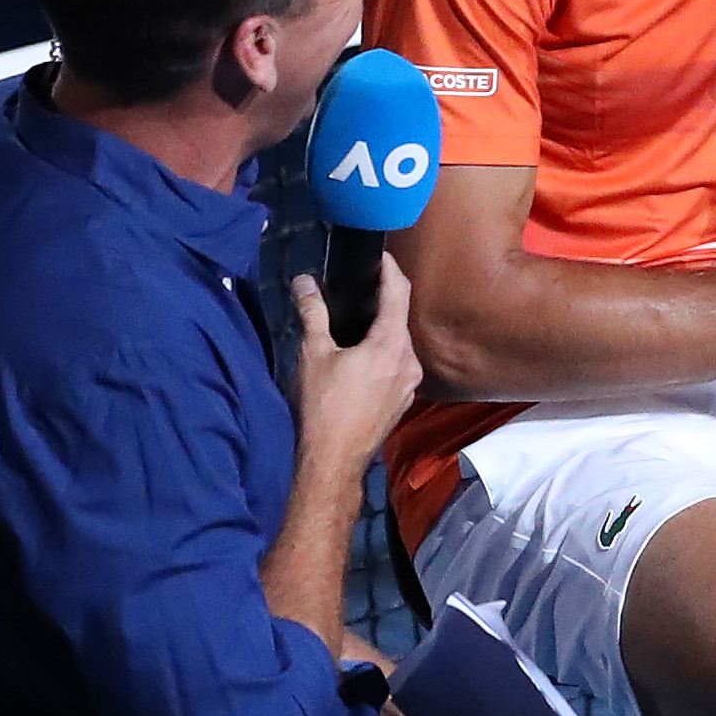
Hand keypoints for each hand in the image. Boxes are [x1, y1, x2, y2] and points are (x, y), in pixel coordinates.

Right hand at [286, 261, 421, 477]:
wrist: (333, 460)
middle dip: (384, 298)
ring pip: (399, 343)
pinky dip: (383, 351)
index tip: (378, 256)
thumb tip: (304, 281)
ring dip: (382, 327)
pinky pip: (397, 363)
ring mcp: (410, 383)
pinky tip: (362, 353)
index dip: (389, 269)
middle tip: (361, 284)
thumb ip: (312, 313)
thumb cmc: (321, 406)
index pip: (399, 292)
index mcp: (391, 345)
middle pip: (400, 318)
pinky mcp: (403, 399)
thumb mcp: (313, 354)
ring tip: (357, 317)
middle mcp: (409, 361)